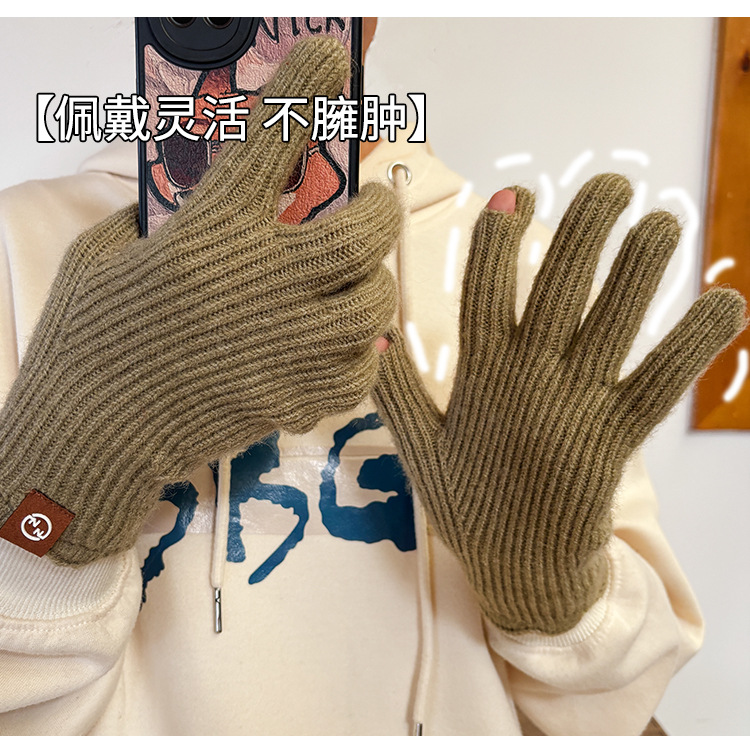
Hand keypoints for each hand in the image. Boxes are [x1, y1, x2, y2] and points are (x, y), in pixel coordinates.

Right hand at [0, 37, 401, 565]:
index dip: (307, 86)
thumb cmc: (89, 338)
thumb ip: (159, 221)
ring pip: (375, 304)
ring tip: (354, 288)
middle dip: (380, 213)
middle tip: (373, 210)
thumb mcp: (107, 255)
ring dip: (372, 289)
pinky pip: (360, 373)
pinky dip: (357, 359)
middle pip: (365, 231)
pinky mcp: (292, 398)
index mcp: (209, 233)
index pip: (271, 138)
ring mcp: (284, 344)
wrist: (90, 432)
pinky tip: (336, 352)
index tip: (332, 58)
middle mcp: (260, 281)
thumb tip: (200, 202)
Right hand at [373, 173, 744, 633]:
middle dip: (584, 231)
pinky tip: (724, 303)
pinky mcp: (619, 437)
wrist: (522, 573)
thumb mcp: (417, 450)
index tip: (515, 194)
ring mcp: (578, 408)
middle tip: (611, 183)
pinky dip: (692, 344)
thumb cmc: (469, 505)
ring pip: (612, 325)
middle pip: (559, 292)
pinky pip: (658, 383)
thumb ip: (396, 391)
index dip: (497, 239)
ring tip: (663, 219)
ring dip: (640, 269)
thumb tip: (371, 335)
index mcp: (480, 380)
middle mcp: (530, 383)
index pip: (486, 293)